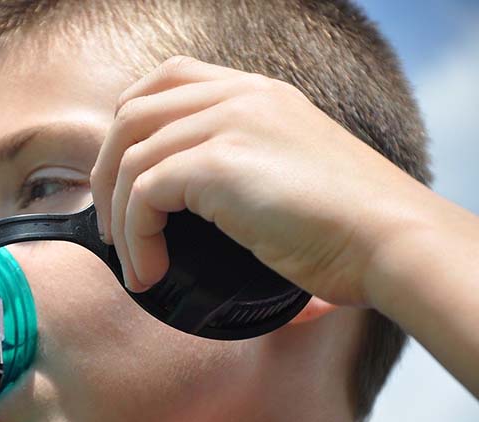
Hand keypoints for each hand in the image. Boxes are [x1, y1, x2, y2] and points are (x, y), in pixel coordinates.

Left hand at [91, 56, 427, 306]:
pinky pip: (144, 194)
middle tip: (112, 226)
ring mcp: (229, 123)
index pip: (168, 78)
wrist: (388, 239)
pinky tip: (148, 269)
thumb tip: (205, 220)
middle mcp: (239, 97)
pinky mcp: (219, 163)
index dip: (128, 123)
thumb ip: (243, 173)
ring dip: (118, 217)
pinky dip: (135, 237)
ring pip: (130, 157)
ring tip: (132, 260)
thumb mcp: (290, 176)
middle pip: (131, 113)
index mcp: (256, 94)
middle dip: (106, 173)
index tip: (123, 175)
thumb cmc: (349, 226)